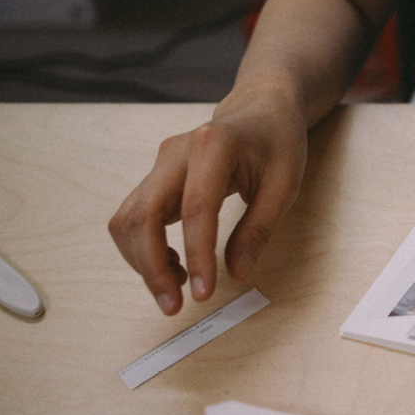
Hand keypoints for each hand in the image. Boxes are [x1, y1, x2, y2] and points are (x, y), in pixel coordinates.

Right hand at [109, 89, 306, 313]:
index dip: (197, 255)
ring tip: (179, 285)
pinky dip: (144, 248)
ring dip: (143, 261)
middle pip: (143, 214)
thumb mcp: (285, 184)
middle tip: (174, 305)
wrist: (259, 108)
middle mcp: (175, 152)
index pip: (196, 208)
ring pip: (129, 218)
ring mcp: (160, 164)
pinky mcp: (155, 178)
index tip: (203, 293)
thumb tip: (235, 271)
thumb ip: (259, 228)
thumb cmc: (277, 142)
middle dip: (151, 267)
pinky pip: (135, 218)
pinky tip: (175, 264)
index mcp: (214, 146)